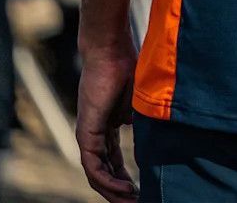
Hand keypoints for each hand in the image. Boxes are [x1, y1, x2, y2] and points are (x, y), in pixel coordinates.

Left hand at [76, 42, 138, 199]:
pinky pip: (94, 167)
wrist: (111, 49)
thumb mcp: (139, 103)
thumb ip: (141, 126)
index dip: (126, 179)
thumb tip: (150, 147)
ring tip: (133, 202)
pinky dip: (109, 181)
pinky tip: (126, 189)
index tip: (143, 190)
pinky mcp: (86, 133)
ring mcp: (88, 135)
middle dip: (121, 192)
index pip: (114, 162)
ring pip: (97, 175)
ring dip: (115, 192)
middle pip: (105, 173)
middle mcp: (94, 134)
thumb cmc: (127, 67)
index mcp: (107, 127)